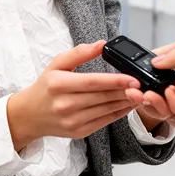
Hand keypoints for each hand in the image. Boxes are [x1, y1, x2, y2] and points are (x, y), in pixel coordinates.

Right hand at [7, 41, 144, 149]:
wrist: (30, 116)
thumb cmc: (45, 87)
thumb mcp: (56, 65)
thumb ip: (79, 53)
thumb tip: (101, 44)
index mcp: (58, 84)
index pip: (92, 82)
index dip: (115, 80)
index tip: (134, 78)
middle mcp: (65, 104)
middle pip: (102, 97)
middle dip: (126, 91)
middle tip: (144, 85)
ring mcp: (72, 121)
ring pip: (107, 110)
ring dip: (126, 102)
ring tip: (141, 93)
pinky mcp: (79, 132)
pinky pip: (105, 121)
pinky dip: (119, 113)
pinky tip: (129, 104)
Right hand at [152, 44, 174, 129]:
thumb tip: (158, 60)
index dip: (161, 62)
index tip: (146, 65)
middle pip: (172, 79)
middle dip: (157, 81)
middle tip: (145, 83)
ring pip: (174, 95)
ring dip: (162, 94)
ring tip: (153, 93)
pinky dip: (172, 104)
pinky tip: (170, 98)